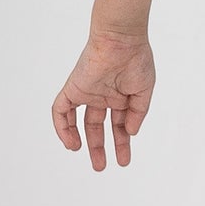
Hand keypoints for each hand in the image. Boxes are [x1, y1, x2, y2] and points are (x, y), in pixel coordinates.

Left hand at [51, 31, 156, 169]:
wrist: (121, 39)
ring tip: (86, 157)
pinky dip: (62, 127)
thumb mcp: (144, 90)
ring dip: (81, 141)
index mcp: (120, 96)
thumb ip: (137, 112)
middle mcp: (102, 96)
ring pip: (78, 122)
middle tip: (102, 166)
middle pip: (97, 127)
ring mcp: (87, 93)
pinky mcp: (73, 88)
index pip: (118, 125)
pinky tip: (71, 143)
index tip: (124, 160)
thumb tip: (130, 132)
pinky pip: (60, 110)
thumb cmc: (136, 59)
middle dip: (100, 147)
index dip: (122, 143)